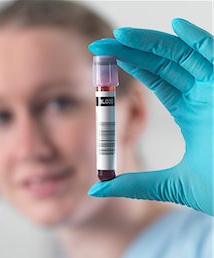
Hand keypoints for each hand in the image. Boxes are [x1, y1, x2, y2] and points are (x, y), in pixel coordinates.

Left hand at [87, 18, 212, 215]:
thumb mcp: (169, 185)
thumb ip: (134, 184)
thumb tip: (95, 190)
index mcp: (192, 112)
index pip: (158, 80)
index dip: (132, 66)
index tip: (104, 61)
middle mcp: (205, 95)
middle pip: (164, 64)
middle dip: (131, 52)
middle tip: (99, 47)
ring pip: (183, 56)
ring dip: (151, 43)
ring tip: (119, 37)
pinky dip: (199, 39)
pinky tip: (176, 26)